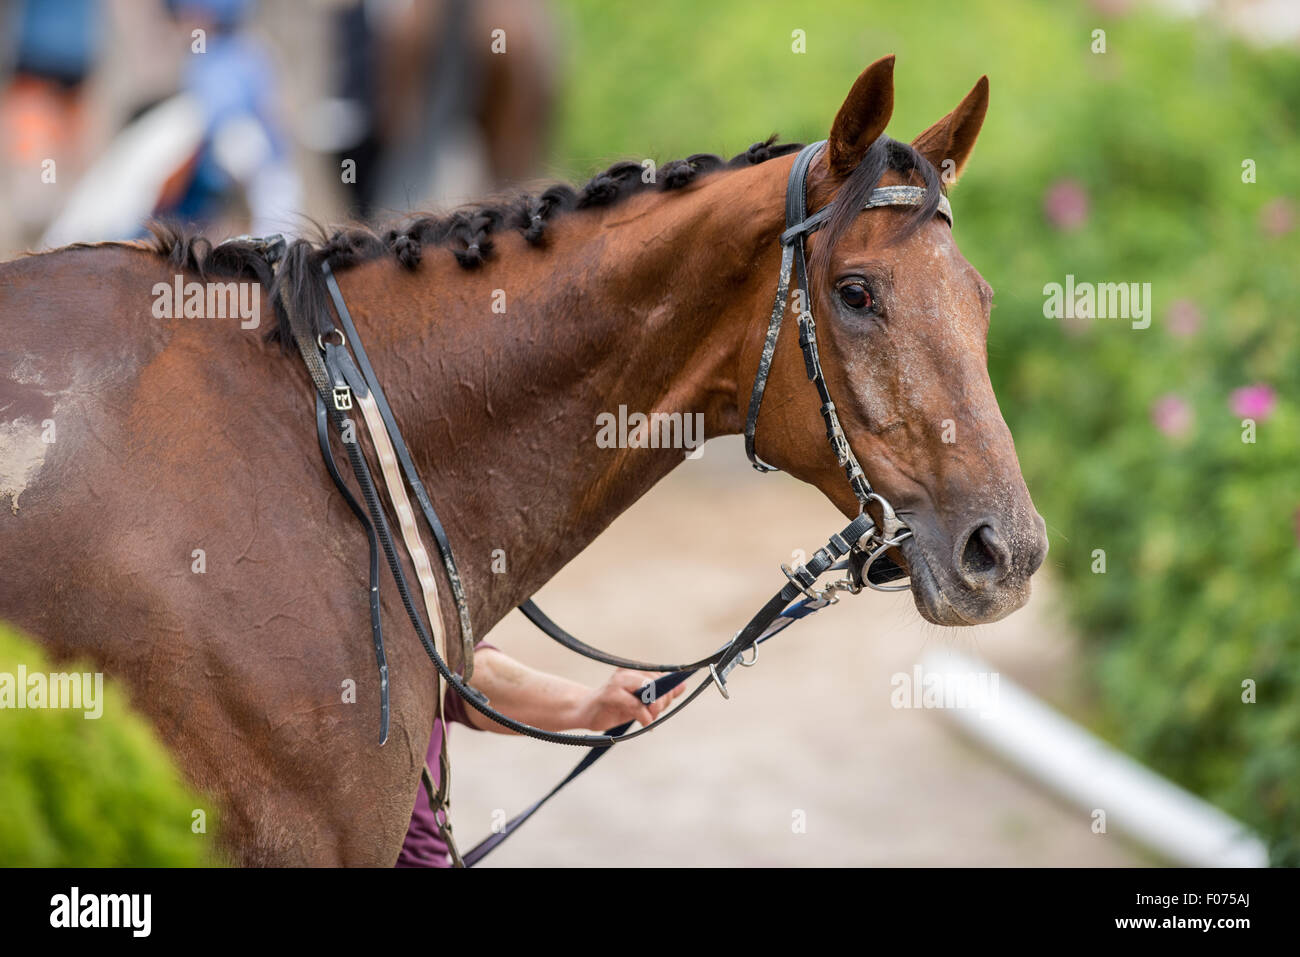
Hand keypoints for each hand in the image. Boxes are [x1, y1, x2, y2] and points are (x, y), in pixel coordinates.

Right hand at [571, 669, 686, 730]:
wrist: (586, 712)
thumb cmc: (616, 706)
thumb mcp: (642, 700)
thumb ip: (661, 693)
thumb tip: (682, 686)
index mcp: (635, 668)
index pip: (662, 675)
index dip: (668, 691)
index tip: (664, 705)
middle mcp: (627, 671)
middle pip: (657, 682)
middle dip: (662, 701)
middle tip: (656, 714)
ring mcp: (618, 681)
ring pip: (649, 688)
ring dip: (655, 707)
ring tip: (650, 718)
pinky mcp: (610, 694)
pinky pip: (636, 705)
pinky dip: (645, 716)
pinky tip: (646, 723)